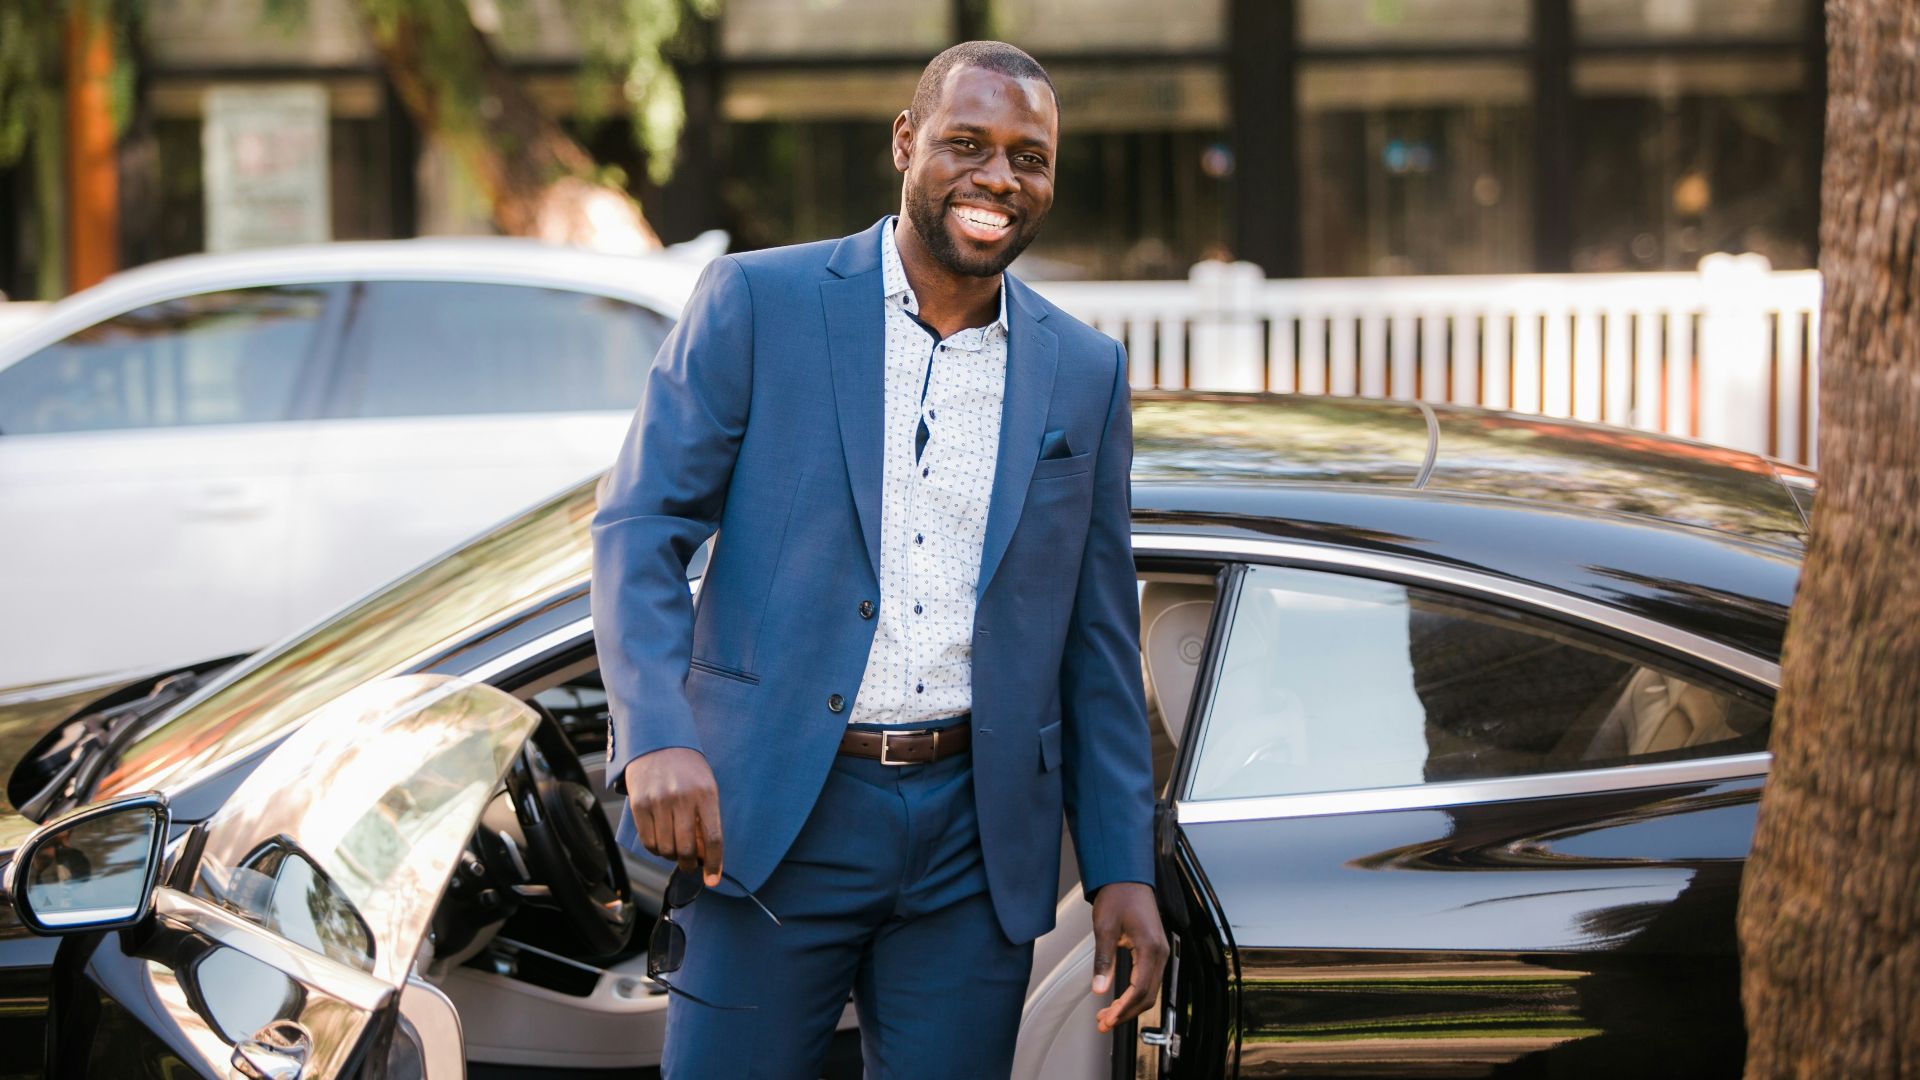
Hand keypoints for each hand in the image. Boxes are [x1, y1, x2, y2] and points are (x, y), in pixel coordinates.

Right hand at [623, 748, 723, 886]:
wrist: (658, 742)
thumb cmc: (688, 769)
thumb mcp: (707, 787)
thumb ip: (707, 819)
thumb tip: (704, 856)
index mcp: (706, 794)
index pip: (713, 838)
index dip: (714, 863)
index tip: (713, 879)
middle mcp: (682, 798)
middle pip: (686, 849)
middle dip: (690, 864)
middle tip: (691, 865)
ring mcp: (658, 801)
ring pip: (666, 848)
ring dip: (672, 857)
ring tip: (676, 850)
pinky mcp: (639, 804)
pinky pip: (648, 841)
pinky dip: (656, 850)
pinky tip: (661, 843)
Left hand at [1089, 881, 1168, 1033]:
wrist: (1127, 876)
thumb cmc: (1117, 896)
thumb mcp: (1104, 928)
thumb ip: (1102, 961)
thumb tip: (1099, 989)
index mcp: (1150, 948)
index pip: (1140, 990)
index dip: (1123, 1009)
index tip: (1108, 1019)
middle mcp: (1160, 953)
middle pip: (1147, 996)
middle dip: (1126, 1013)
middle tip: (1104, 1023)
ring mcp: (1160, 951)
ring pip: (1149, 990)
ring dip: (1129, 1006)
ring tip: (1108, 1015)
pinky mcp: (1155, 949)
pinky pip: (1148, 979)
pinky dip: (1134, 993)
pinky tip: (1119, 999)